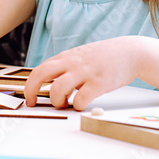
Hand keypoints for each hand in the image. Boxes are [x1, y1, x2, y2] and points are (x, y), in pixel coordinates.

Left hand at [23, 37, 142, 110]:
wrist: (129, 52)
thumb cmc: (103, 58)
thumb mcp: (79, 57)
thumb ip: (65, 67)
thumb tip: (50, 84)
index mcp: (65, 58)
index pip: (39, 70)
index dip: (30, 85)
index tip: (29, 98)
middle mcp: (71, 63)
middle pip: (41, 74)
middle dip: (32, 90)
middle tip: (34, 103)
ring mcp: (85, 72)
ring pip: (58, 88)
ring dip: (57, 101)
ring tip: (64, 104)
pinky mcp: (99, 82)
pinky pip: (81, 98)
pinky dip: (77, 106)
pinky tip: (81, 105)